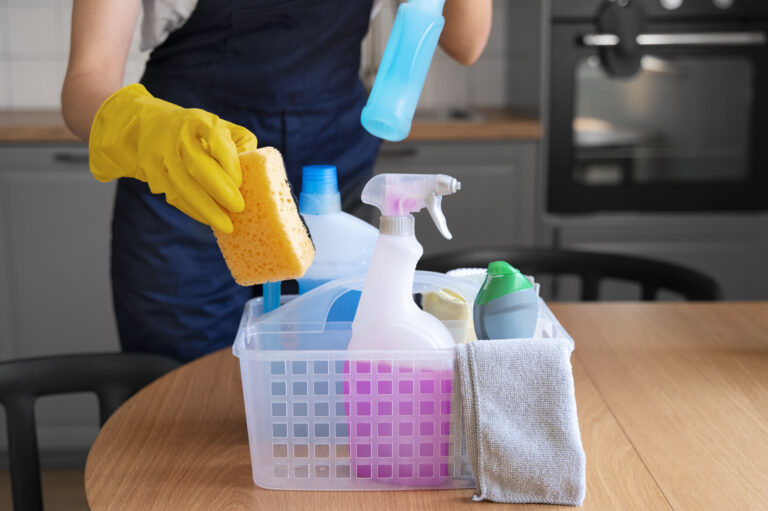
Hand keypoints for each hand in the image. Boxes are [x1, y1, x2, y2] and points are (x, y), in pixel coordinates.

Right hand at [88, 84, 257, 232]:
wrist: (147, 126)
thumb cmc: (198, 131)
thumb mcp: (223, 127)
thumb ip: (242, 143)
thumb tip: (255, 169)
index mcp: (198, 120)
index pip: (214, 137)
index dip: (229, 161)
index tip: (241, 182)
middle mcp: (176, 134)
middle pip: (196, 163)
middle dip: (219, 189)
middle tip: (239, 208)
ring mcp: (160, 154)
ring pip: (182, 184)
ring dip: (206, 207)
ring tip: (227, 224)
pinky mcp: (151, 173)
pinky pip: (173, 195)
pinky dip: (193, 210)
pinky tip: (210, 220)